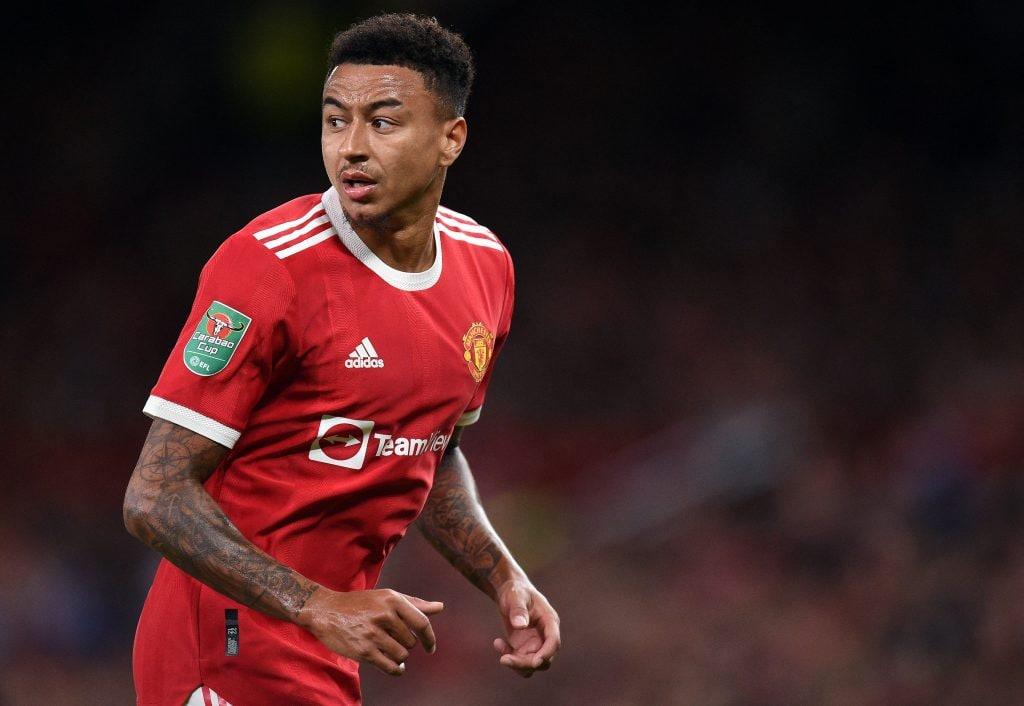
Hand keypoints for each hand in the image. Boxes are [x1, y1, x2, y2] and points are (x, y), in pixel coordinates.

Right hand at [297, 587, 443, 675]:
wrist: (325, 610)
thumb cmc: (360, 604)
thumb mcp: (387, 597)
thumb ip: (414, 604)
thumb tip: (440, 608)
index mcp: (393, 599)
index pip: (421, 623)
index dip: (430, 638)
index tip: (430, 648)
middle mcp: (384, 615)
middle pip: (411, 642)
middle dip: (405, 644)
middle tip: (391, 639)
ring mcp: (373, 633)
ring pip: (402, 655)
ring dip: (398, 656)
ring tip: (387, 649)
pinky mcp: (364, 650)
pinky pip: (390, 666)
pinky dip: (396, 669)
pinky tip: (394, 666)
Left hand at [492, 580, 560, 677]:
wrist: (510, 592)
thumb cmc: (516, 591)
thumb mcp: (516, 597)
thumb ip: (518, 610)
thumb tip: (520, 625)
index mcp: (549, 621)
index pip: (553, 641)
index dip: (546, 653)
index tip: (534, 662)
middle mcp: (545, 635)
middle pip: (543, 659)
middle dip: (525, 663)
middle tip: (504, 658)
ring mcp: (535, 644)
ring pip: (532, 665)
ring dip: (516, 664)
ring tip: (499, 646)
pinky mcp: (524, 648)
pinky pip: (519, 662)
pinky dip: (508, 657)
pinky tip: (498, 642)